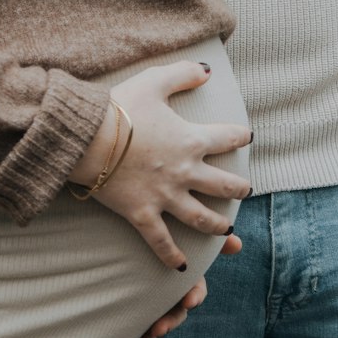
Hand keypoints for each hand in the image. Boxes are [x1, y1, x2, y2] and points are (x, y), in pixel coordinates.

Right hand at [68, 61, 250, 269]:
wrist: (89, 138)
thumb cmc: (121, 107)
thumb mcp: (154, 81)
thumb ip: (183, 74)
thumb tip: (207, 71)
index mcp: (191, 140)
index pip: (227, 138)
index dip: (240, 136)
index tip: (247, 137)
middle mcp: (185, 171)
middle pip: (223, 185)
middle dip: (238, 188)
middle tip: (245, 189)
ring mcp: (165, 196)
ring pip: (201, 217)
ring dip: (218, 225)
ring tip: (228, 230)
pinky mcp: (142, 213)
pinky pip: (161, 241)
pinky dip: (172, 255)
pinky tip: (181, 267)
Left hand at [125, 233, 241, 337]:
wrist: (127, 240)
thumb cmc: (162, 235)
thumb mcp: (179, 232)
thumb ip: (205, 237)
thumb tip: (236, 241)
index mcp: (184, 278)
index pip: (195, 290)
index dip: (194, 296)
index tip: (190, 300)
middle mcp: (171, 294)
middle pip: (175, 313)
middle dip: (169, 322)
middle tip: (160, 329)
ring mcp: (153, 305)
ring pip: (156, 325)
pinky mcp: (135, 312)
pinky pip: (136, 330)